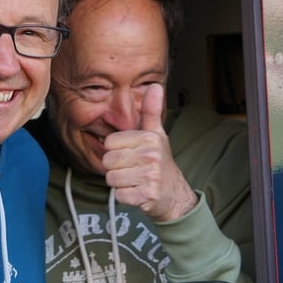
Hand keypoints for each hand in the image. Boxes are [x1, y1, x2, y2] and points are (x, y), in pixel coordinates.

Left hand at [101, 84, 198, 221]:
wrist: (174, 194)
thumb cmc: (160, 162)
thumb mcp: (156, 134)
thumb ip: (151, 111)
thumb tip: (155, 86)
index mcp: (149, 138)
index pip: (110, 143)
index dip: (116, 150)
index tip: (130, 154)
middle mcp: (150, 156)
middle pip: (108, 161)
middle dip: (116, 167)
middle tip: (132, 169)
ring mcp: (149, 176)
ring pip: (111, 178)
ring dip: (120, 182)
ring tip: (134, 180)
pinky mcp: (146, 195)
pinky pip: (119, 194)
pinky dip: (125, 196)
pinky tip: (137, 191)